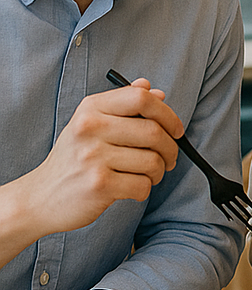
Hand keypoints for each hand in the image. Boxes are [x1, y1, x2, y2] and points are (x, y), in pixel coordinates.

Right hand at [9, 78, 181, 244]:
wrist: (38, 197)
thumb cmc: (73, 159)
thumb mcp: (91, 124)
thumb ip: (124, 105)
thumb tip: (156, 91)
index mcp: (91, 108)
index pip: (141, 98)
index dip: (167, 113)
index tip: (175, 129)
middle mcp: (90, 128)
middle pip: (154, 131)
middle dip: (171, 148)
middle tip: (169, 158)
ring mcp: (93, 157)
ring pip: (153, 161)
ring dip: (159, 172)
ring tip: (149, 174)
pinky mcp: (98, 185)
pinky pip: (142, 185)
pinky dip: (145, 189)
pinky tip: (134, 187)